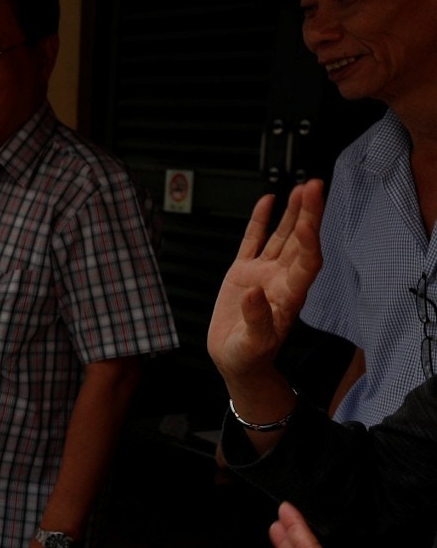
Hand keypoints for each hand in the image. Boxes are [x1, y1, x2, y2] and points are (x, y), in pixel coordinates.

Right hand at [207, 181, 323, 382]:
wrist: (234, 360)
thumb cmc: (248, 356)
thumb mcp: (253, 344)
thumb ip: (256, 318)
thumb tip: (253, 291)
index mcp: (289, 296)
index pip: (307, 263)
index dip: (310, 242)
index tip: (309, 223)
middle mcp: (281, 279)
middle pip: (300, 241)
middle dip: (309, 214)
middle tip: (314, 187)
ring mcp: (263, 273)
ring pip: (282, 236)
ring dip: (293, 213)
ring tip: (302, 188)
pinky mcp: (243, 272)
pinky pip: (254, 241)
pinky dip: (260, 221)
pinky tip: (267, 201)